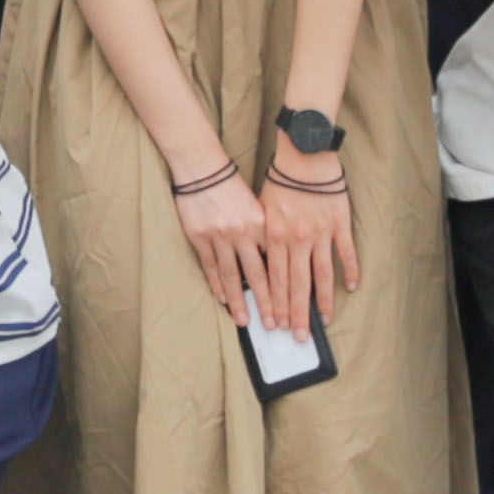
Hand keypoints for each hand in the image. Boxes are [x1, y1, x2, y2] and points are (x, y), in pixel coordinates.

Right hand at [164, 154, 270, 329]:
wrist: (203, 168)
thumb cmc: (233, 186)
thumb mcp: (258, 206)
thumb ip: (267, 232)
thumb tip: (276, 263)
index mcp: (262, 223)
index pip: (276, 262)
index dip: (285, 287)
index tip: (293, 307)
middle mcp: (242, 232)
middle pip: (257, 275)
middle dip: (267, 302)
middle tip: (274, 324)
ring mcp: (219, 236)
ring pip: (232, 276)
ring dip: (239, 301)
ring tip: (245, 320)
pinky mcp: (200, 237)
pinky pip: (210, 266)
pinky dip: (216, 284)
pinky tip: (222, 299)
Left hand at [252, 164, 359, 340]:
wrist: (305, 154)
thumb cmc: (280, 179)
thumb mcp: (262, 208)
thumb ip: (263, 237)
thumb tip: (260, 264)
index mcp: (275, 236)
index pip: (275, 279)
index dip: (276, 304)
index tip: (275, 324)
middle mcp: (297, 239)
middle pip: (297, 284)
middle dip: (296, 313)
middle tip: (298, 336)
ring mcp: (320, 233)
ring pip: (321, 275)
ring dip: (322, 301)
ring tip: (324, 322)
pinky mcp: (339, 224)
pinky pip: (345, 254)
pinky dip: (350, 271)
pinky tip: (351, 288)